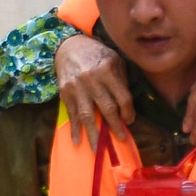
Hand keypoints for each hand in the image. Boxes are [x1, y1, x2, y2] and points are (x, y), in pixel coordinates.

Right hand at [56, 34, 131, 148]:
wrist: (68, 46)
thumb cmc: (96, 54)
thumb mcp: (114, 59)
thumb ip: (121, 80)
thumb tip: (127, 106)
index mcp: (107, 70)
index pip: (122, 97)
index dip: (128, 112)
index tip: (130, 121)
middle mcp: (92, 79)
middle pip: (107, 108)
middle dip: (115, 126)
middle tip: (121, 139)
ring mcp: (77, 87)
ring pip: (87, 115)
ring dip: (94, 134)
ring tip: (98, 150)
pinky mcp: (66, 93)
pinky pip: (72, 114)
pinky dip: (75, 129)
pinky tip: (78, 141)